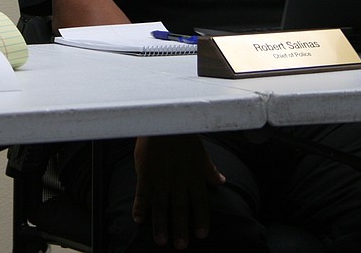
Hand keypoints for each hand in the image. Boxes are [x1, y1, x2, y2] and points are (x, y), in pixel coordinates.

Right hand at [133, 134, 224, 248]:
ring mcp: (161, 178)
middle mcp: (179, 181)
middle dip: (181, 228)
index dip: (200, 219)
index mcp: (194, 176)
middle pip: (180, 209)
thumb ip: (209, 169)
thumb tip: (221, 181)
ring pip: (162, 207)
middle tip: (181, 245)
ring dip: (161, 225)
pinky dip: (140, 207)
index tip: (201, 234)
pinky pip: (142, 194)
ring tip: (161, 240)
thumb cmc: (183, 135)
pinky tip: (139, 220)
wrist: (165, 120)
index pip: (199, 203)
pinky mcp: (145, 173)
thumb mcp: (200, 153)